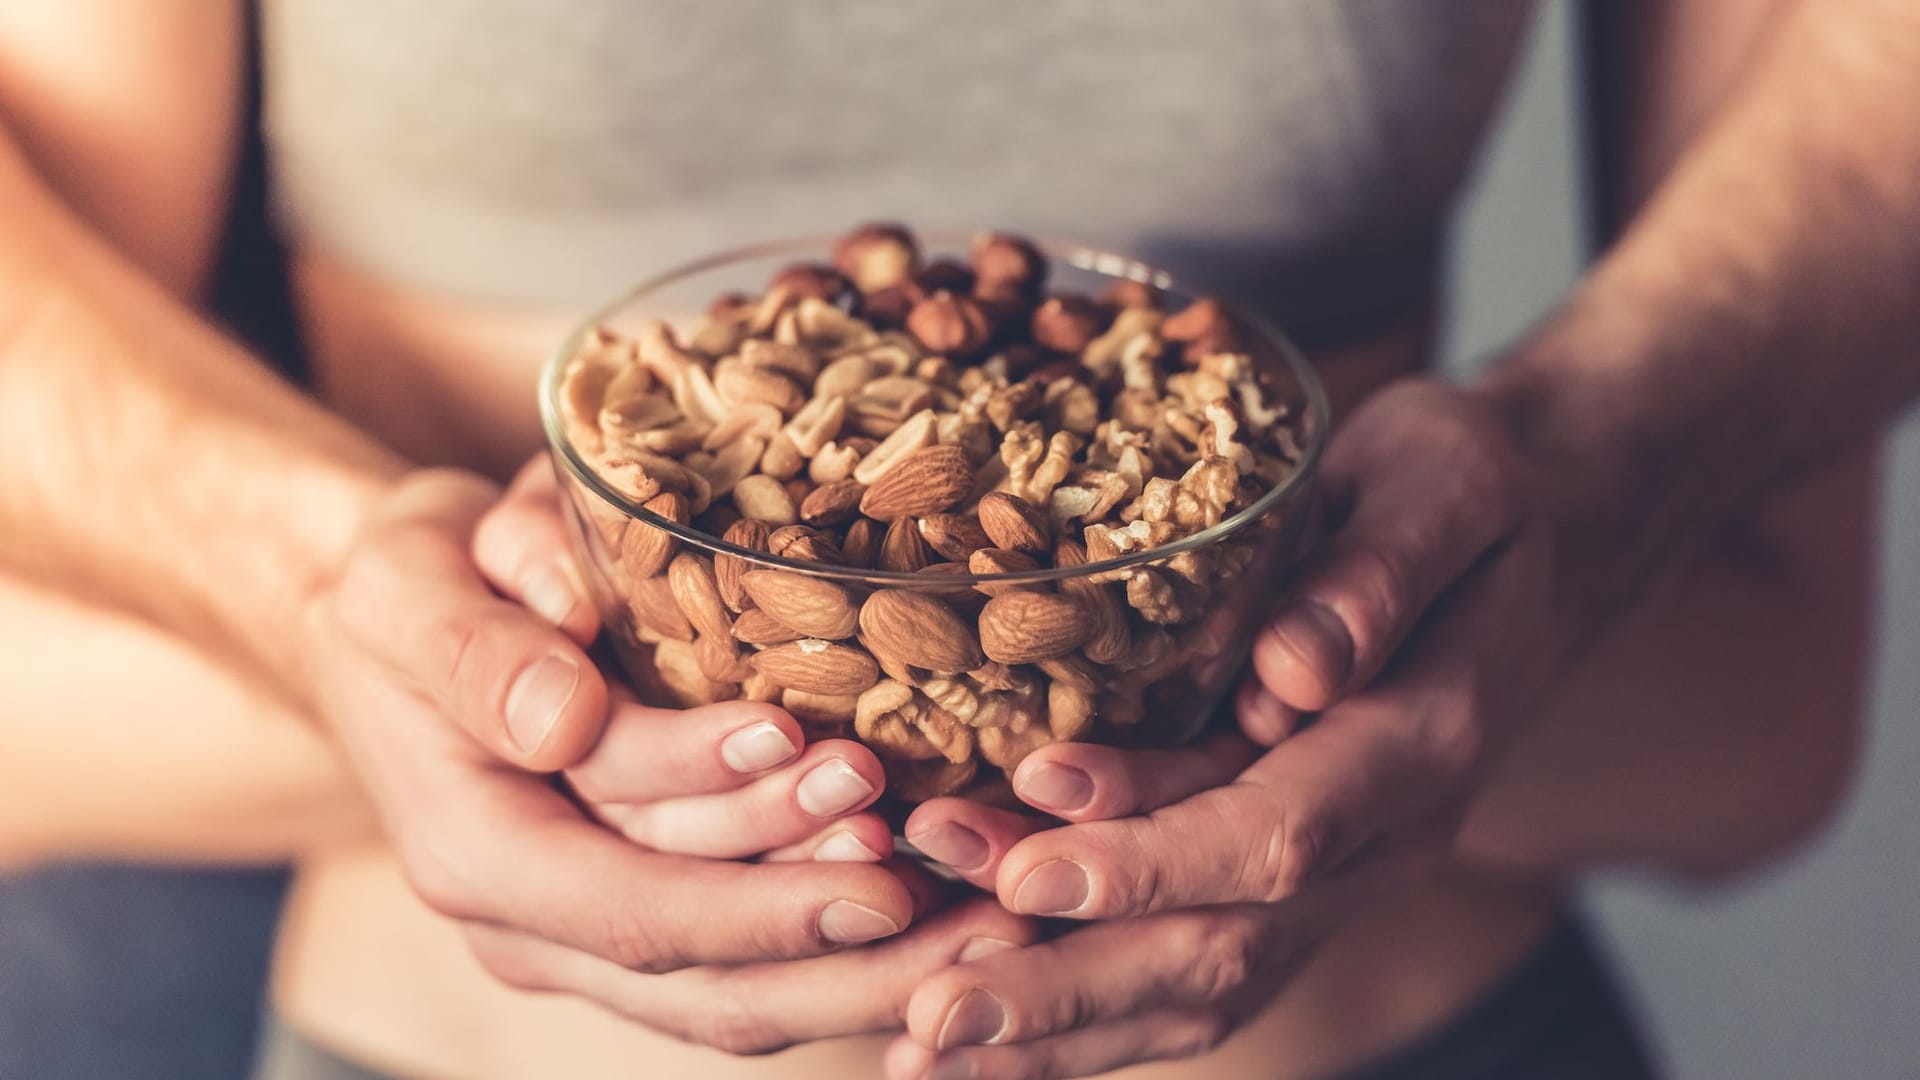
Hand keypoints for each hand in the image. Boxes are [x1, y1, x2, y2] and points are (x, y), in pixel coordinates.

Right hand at [303, 457, 1038, 1050]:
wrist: (404, 617)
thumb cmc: (411, 587)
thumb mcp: (411, 584)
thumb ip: (478, 650)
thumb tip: (564, 719)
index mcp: (471, 848)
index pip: (625, 901)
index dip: (749, 884)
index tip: (860, 819)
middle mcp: (527, 920)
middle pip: (701, 973)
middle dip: (835, 928)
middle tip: (951, 869)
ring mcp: (585, 931)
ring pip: (737, 994)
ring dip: (859, 961)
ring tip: (973, 906)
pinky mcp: (638, 910)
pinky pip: (746, 965)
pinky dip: (843, 954)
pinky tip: (941, 918)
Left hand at [888, 378, 1592, 1077]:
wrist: (1549, 534)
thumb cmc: (1474, 491)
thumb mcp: (1443, 481)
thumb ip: (1378, 570)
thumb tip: (1293, 669)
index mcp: (1420, 741)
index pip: (1279, 831)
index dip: (1153, 858)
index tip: (1026, 865)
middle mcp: (1388, 837)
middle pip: (1225, 944)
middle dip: (1069, 979)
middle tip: (929, 1007)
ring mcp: (1349, 874)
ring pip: (1207, 985)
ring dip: (1065, 1019)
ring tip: (928, 1045)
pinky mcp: (1302, 879)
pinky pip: (1203, 973)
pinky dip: (1096, 1015)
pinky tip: (994, 1036)